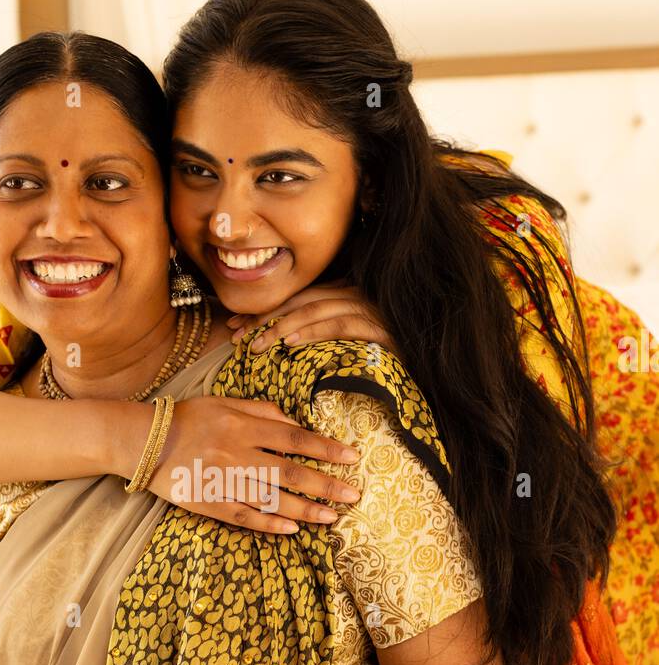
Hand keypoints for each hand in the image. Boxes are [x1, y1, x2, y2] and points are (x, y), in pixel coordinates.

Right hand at [142, 394, 364, 535]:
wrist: (142, 441)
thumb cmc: (188, 418)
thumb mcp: (224, 401)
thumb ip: (261, 410)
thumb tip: (296, 423)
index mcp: (243, 425)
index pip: (295, 438)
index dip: (327, 449)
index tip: (353, 457)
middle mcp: (237, 453)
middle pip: (290, 472)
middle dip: (326, 485)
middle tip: (354, 495)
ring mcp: (222, 480)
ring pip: (271, 498)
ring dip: (304, 509)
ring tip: (331, 517)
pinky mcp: (207, 502)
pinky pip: (242, 515)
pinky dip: (268, 523)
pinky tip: (291, 529)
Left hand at [227, 283, 397, 356]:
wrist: (429, 369)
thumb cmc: (386, 362)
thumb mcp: (348, 345)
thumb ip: (322, 337)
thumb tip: (283, 344)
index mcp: (345, 296)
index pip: (296, 298)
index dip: (263, 312)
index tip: (234, 326)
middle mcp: (355, 296)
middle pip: (300, 300)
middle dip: (265, 318)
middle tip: (236, 336)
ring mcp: (369, 309)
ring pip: (315, 309)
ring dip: (282, 327)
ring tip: (257, 345)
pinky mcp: (380, 328)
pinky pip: (339, 325)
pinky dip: (313, 333)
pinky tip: (291, 344)